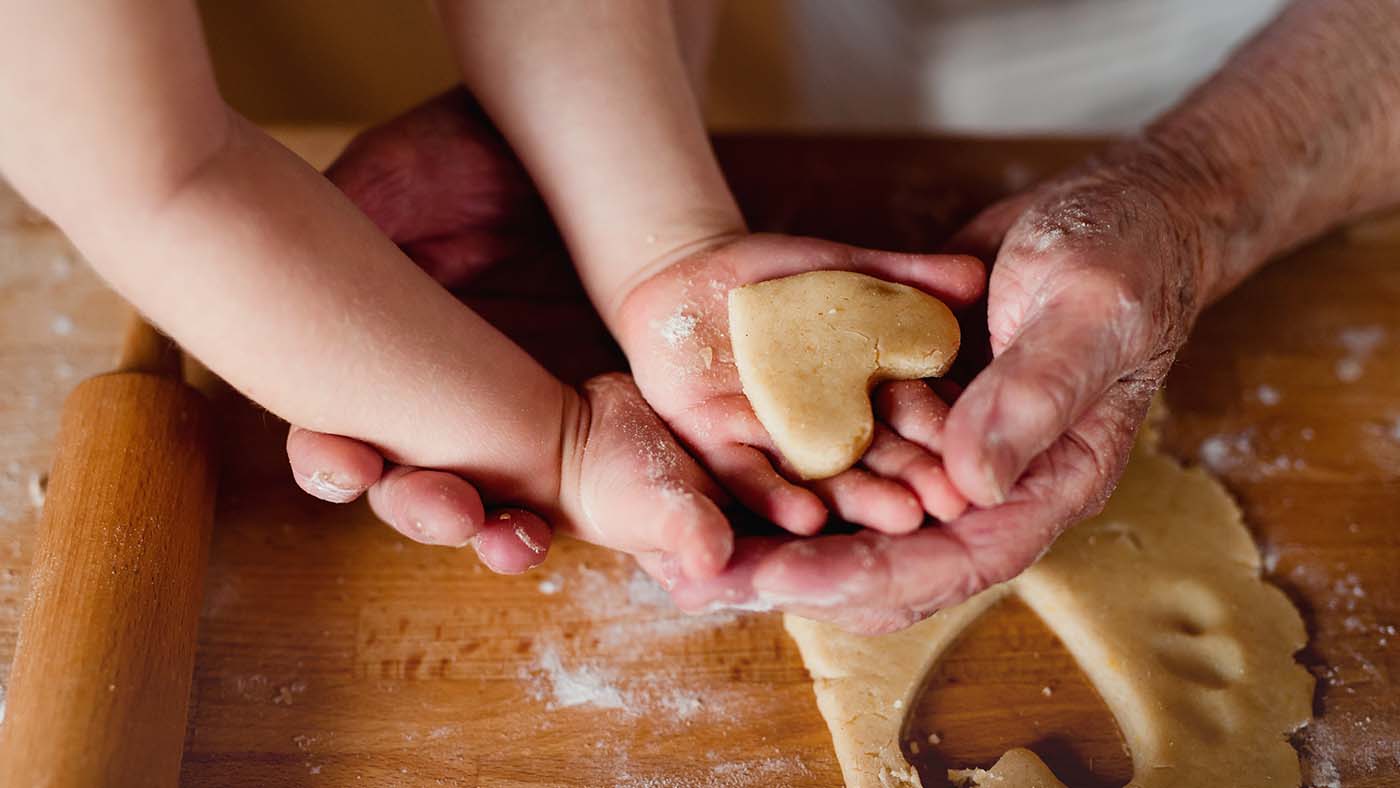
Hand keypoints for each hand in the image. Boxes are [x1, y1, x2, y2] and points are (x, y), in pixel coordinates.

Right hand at [285, 88, 557, 570]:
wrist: (561, 140)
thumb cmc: (459, 156)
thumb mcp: (384, 187)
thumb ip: (325, 250)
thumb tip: (270, 292)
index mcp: (374, 369)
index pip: (341, 441)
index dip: (336, 464)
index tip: (348, 464)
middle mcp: (440, 407)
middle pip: (419, 490)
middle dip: (428, 511)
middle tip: (452, 510)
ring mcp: (517, 419)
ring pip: (500, 504)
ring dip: (500, 535)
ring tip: (514, 540)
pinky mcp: (591, 422)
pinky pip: (584, 485)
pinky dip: (589, 513)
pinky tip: (589, 521)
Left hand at [613, 233, 985, 535]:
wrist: (695, 269)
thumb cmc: (785, 272)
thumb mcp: (855, 270)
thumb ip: (910, 278)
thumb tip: (973, 277)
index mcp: (874, 401)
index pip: (925, 432)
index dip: (953, 452)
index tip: (980, 476)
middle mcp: (833, 437)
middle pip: (880, 469)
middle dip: (912, 488)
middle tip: (944, 509)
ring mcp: (779, 447)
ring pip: (825, 481)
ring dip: (859, 503)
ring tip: (898, 519)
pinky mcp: (719, 446)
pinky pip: (749, 477)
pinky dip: (778, 496)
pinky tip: (807, 519)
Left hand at [661, 162, 1206, 632]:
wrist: (1114, 210)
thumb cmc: (1122, 255)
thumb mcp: (1088, 309)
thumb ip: (1034, 392)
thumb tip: (969, 484)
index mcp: (1050, 480)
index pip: (958, 556)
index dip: (868, 575)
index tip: (784, 581)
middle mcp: (994, 486)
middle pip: (893, 563)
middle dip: (800, 579)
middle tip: (707, 583)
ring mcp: (951, 454)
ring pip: (861, 526)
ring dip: (782, 547)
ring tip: (691, 563)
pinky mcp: (916, 418)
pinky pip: (850, 466)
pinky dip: (792, 483)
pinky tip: (726, 492)